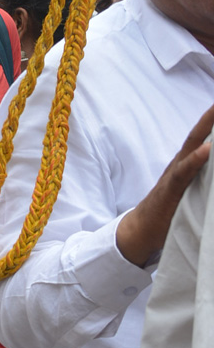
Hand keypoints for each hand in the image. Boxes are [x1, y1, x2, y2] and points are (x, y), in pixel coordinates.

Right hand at [117, 103, 213, 266]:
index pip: (203, 138)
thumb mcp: (190, 192)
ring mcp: (175, 175)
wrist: (141, 229)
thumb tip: (209, 159)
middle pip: (198, 135)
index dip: (212, 123)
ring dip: (208, 129)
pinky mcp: (170, 189)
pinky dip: (196, 159)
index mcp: (187, 164)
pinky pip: (184, 172)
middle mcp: (181, 164)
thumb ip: (202, 179)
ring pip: (193, 147)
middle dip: (212, 117)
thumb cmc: (169, 211)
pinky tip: (208, 149)